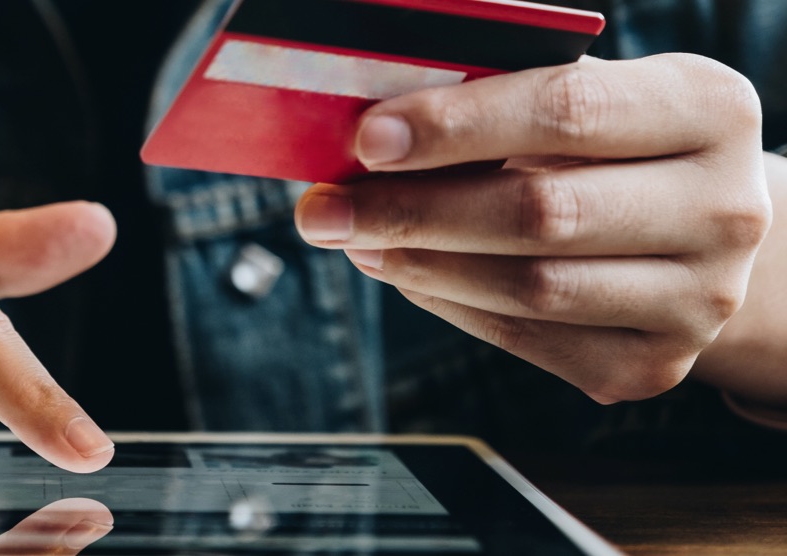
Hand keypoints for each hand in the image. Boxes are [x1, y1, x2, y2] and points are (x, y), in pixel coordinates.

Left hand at [295, 55, 770, 402]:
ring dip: (419, 263)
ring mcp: (696, 300)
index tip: (369, 140)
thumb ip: (498, 99)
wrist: (697, 230)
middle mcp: (724, 210)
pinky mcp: (650, 367)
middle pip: (541, 214)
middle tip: (326, 208)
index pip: (567, 111)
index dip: (456, 127)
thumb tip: (374, 131)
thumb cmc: (618, 146)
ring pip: (528, 289)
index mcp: (709, 111)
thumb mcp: (585, 97)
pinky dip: (450, 305)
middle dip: (412, 209)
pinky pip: (525, 340)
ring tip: (356, 237)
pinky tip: (407, 270)